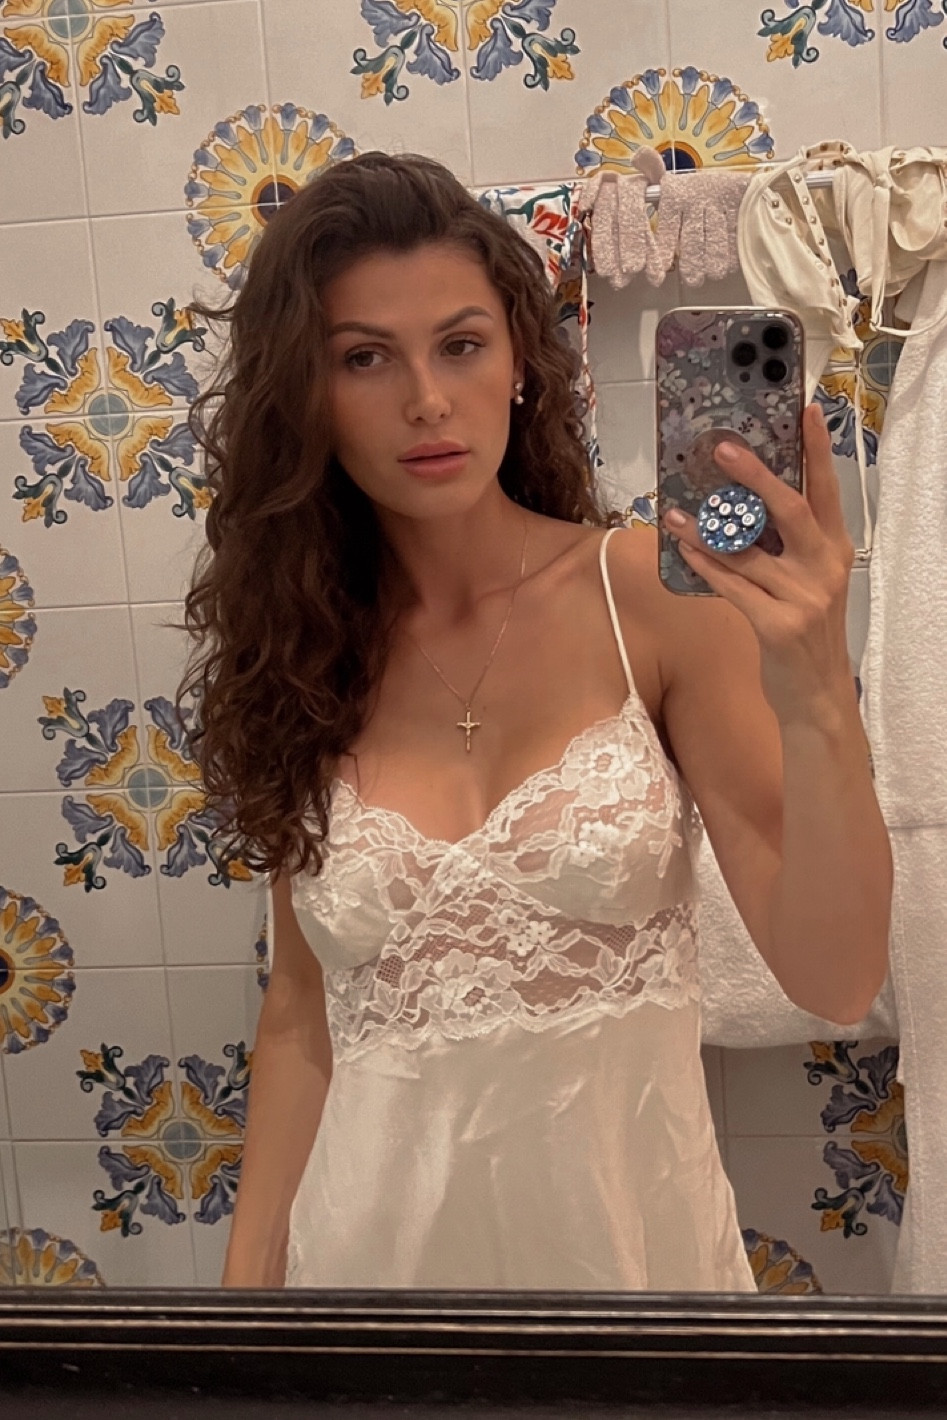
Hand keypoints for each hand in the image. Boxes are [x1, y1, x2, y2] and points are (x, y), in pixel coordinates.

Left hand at [660, 404, 856, 726]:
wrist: (815, 694)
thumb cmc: (803, 630)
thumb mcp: (808, 582)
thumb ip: (785, 546)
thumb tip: (736, 504)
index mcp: (835, 551)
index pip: (826, 491)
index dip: (816, 451)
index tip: (806, 411)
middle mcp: (824, 568)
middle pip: (790, 510)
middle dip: (756, 476)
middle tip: (724, 449)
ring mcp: (803, 598)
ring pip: (748, 551)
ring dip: (707, 527)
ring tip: (674, 509)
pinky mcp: (777, 626)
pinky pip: (732, 586)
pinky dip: (705, 565)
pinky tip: (683, 548)